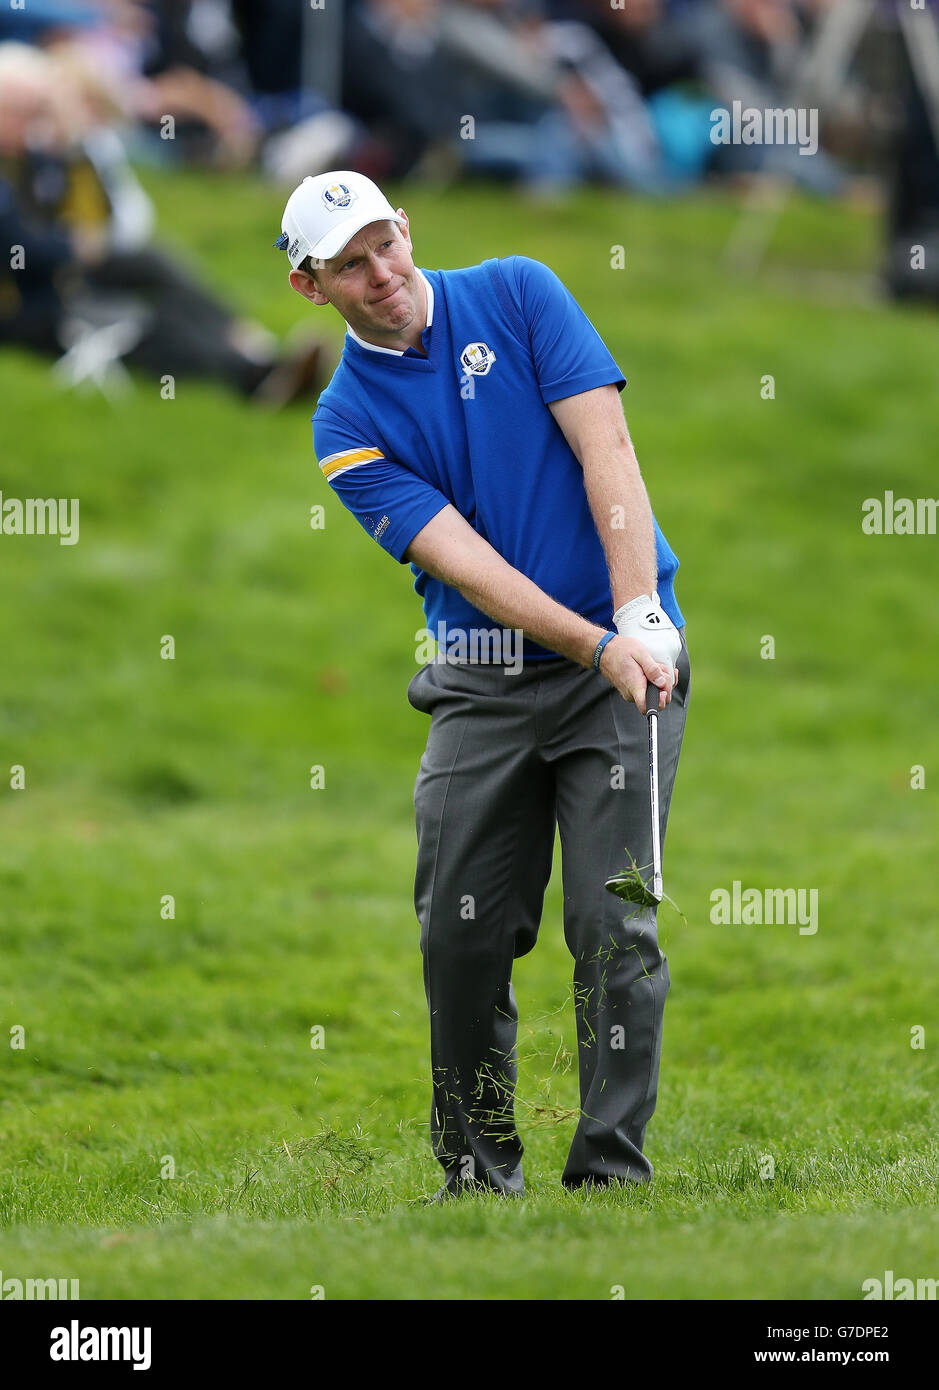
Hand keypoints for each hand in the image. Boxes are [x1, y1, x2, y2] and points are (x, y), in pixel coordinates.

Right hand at [612, 592, 680, 706]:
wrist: (605, 651)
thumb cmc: (620, 650)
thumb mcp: (640, 653)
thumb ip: (652, 669)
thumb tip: (662, 682)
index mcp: (634, 685)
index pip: (646, 707)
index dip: (659, 702)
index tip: (663, 689)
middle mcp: (632, 693)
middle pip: (655, 700)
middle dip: (664, 685)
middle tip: (661, 669)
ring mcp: (631, 693)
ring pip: (653, 694)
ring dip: (660, 681)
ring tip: (655, 666)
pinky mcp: (632, 690)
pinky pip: (647, 690)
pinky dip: (654, 681)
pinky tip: (653, 669)